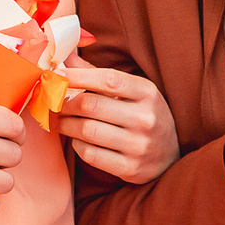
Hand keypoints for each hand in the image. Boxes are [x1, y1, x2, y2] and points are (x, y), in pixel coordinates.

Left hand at [57, 67, 177, 183]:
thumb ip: (99, 74)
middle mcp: (146, 118)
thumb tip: (66, 56)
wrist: (170, 155)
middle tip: (54, 102)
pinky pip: (90, 154)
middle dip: (65, 102)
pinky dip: (77, 145)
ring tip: (60, 121)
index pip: (108, 79)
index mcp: (147, 92)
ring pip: (87, 131)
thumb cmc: (144, 115)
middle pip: (91, 105)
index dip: (78, 76)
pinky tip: (77, 139)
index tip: (58, 76)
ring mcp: (139, 145)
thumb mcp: (133, 90)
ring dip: (65, 124)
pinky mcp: (130, 168)